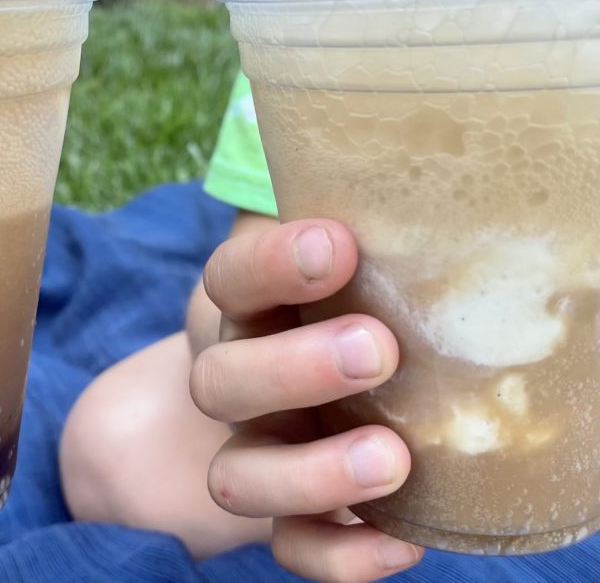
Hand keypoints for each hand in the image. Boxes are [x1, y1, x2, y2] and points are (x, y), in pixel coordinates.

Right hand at [189, 219, 423, 581]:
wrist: (314, 389)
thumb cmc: (359, 305)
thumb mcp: (371, 265)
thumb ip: (405, 235)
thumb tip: (513, 189)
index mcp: (251, 307)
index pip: (231, 280)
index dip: (271, 265)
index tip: (338, 245)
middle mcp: (238, 378)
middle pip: (221, 382)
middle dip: (292, 368)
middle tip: (377, 350)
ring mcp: (257, 450)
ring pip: (241, 476)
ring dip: (309, 471)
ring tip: (392, 457)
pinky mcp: (286, 516)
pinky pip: (289, 549)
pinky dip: (338, 556)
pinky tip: (403, 545)